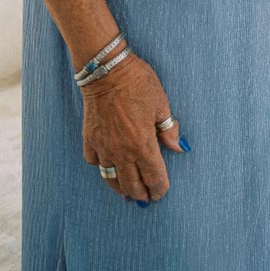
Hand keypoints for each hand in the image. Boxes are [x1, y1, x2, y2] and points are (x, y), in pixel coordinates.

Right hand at [81, 53, 186, 202]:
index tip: (161, 193)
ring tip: (128, 193)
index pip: (153, 176)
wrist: (107, 71)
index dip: (159, 188)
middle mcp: (121, 151)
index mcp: (142, 144)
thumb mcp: (161, 103)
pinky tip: (107, 167)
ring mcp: (103, 147)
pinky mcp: (89, 139)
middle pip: (131, 184)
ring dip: (121, 188)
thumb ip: (168, 129)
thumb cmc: (138, 83)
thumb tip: (179, 147)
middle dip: (141, 194)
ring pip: (111, 178)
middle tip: (146, 199)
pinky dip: (102, 168)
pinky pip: (95, 163)